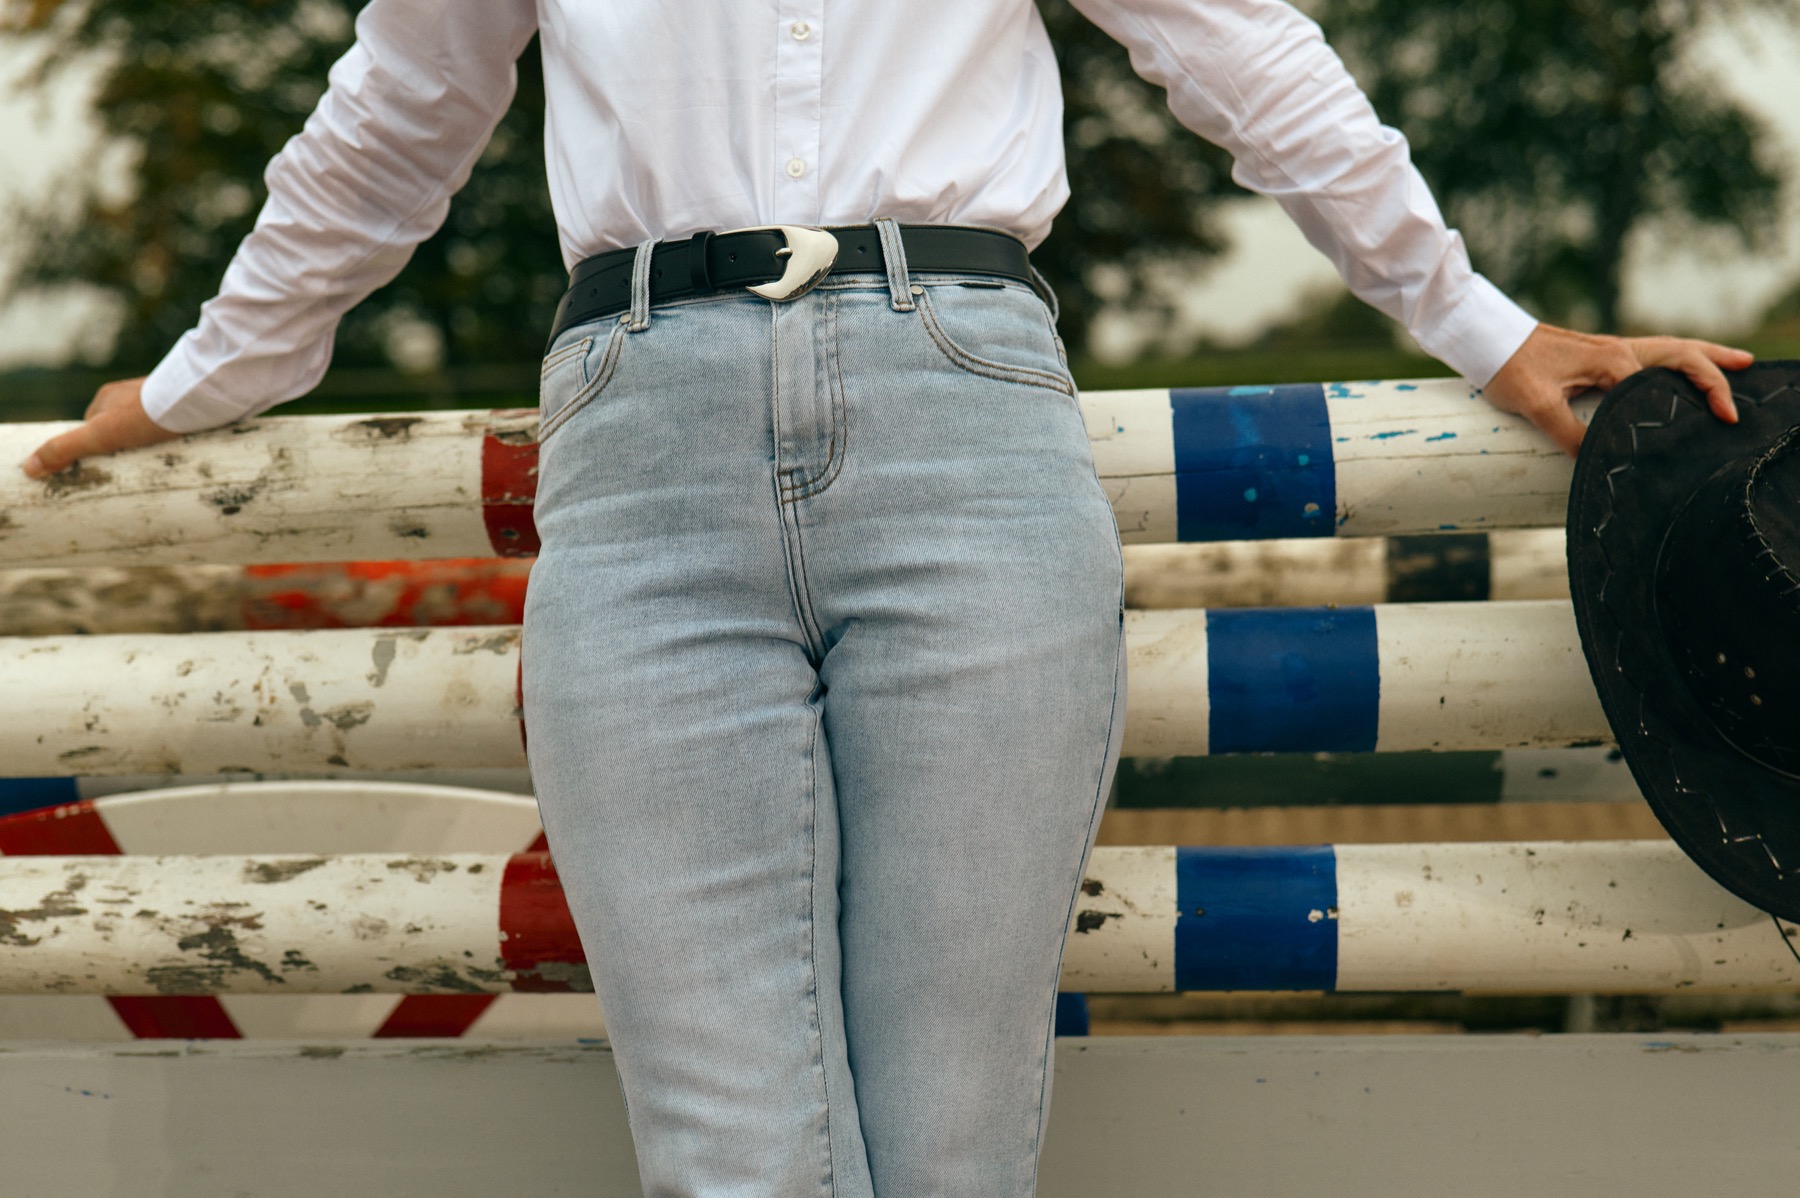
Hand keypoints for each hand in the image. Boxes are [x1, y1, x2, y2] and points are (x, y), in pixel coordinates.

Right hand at [19, 377, 181, 478]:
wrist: (194, 399)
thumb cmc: (144, 416)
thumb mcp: (99, 435)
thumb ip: (65, 449)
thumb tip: (29, 468)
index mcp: (107, 397)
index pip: (93, 428)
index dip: (94, 449)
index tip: (101, 469)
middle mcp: (132, 395)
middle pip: (120, 429)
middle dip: (123, 448)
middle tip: (131, 471)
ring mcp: (160, 400)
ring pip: (147, 428)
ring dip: (149, 445)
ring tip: (156, 467)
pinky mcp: (184, 407)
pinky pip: (172, 427)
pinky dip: (171, 440)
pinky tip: (178, 454)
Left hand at [1481, 324, 1752, 456]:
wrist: (1487, 338)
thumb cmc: (1508, 367)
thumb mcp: (1535, 405)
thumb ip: (1568, 433)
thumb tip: (1596, 460)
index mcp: (1611, 361)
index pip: (1659, 387)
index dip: (1682, 410)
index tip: (1699, 433)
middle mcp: (1618, 349)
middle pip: (1681, 356)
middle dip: (1716, 373)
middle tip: (1740, 396)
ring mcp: (1610, 349)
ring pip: (1671, 350)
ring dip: (1706, 357)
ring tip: (1740, 363)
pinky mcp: (1599, 353)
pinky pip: (1651, 354)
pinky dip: (1677, 360)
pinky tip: (1683, 369)